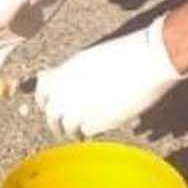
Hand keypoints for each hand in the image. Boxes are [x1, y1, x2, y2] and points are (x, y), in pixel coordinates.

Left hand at [35, 15, 181, 138]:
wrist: (146, 61)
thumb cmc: (123, 54)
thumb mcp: (88, 58)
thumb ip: (68, 72)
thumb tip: (50, 78)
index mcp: (63, 73)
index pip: (42, 93)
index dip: (44, 101)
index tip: (48, 106)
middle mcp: (65, 93)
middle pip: (51, 116)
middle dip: (56, 123)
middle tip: (63, 127)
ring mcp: (79, 109)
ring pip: (67, 128)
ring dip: (73, 131)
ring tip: (80, 133)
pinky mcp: (96, 122)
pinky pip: (87, 131)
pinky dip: (90, 130)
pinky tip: (98, 126)